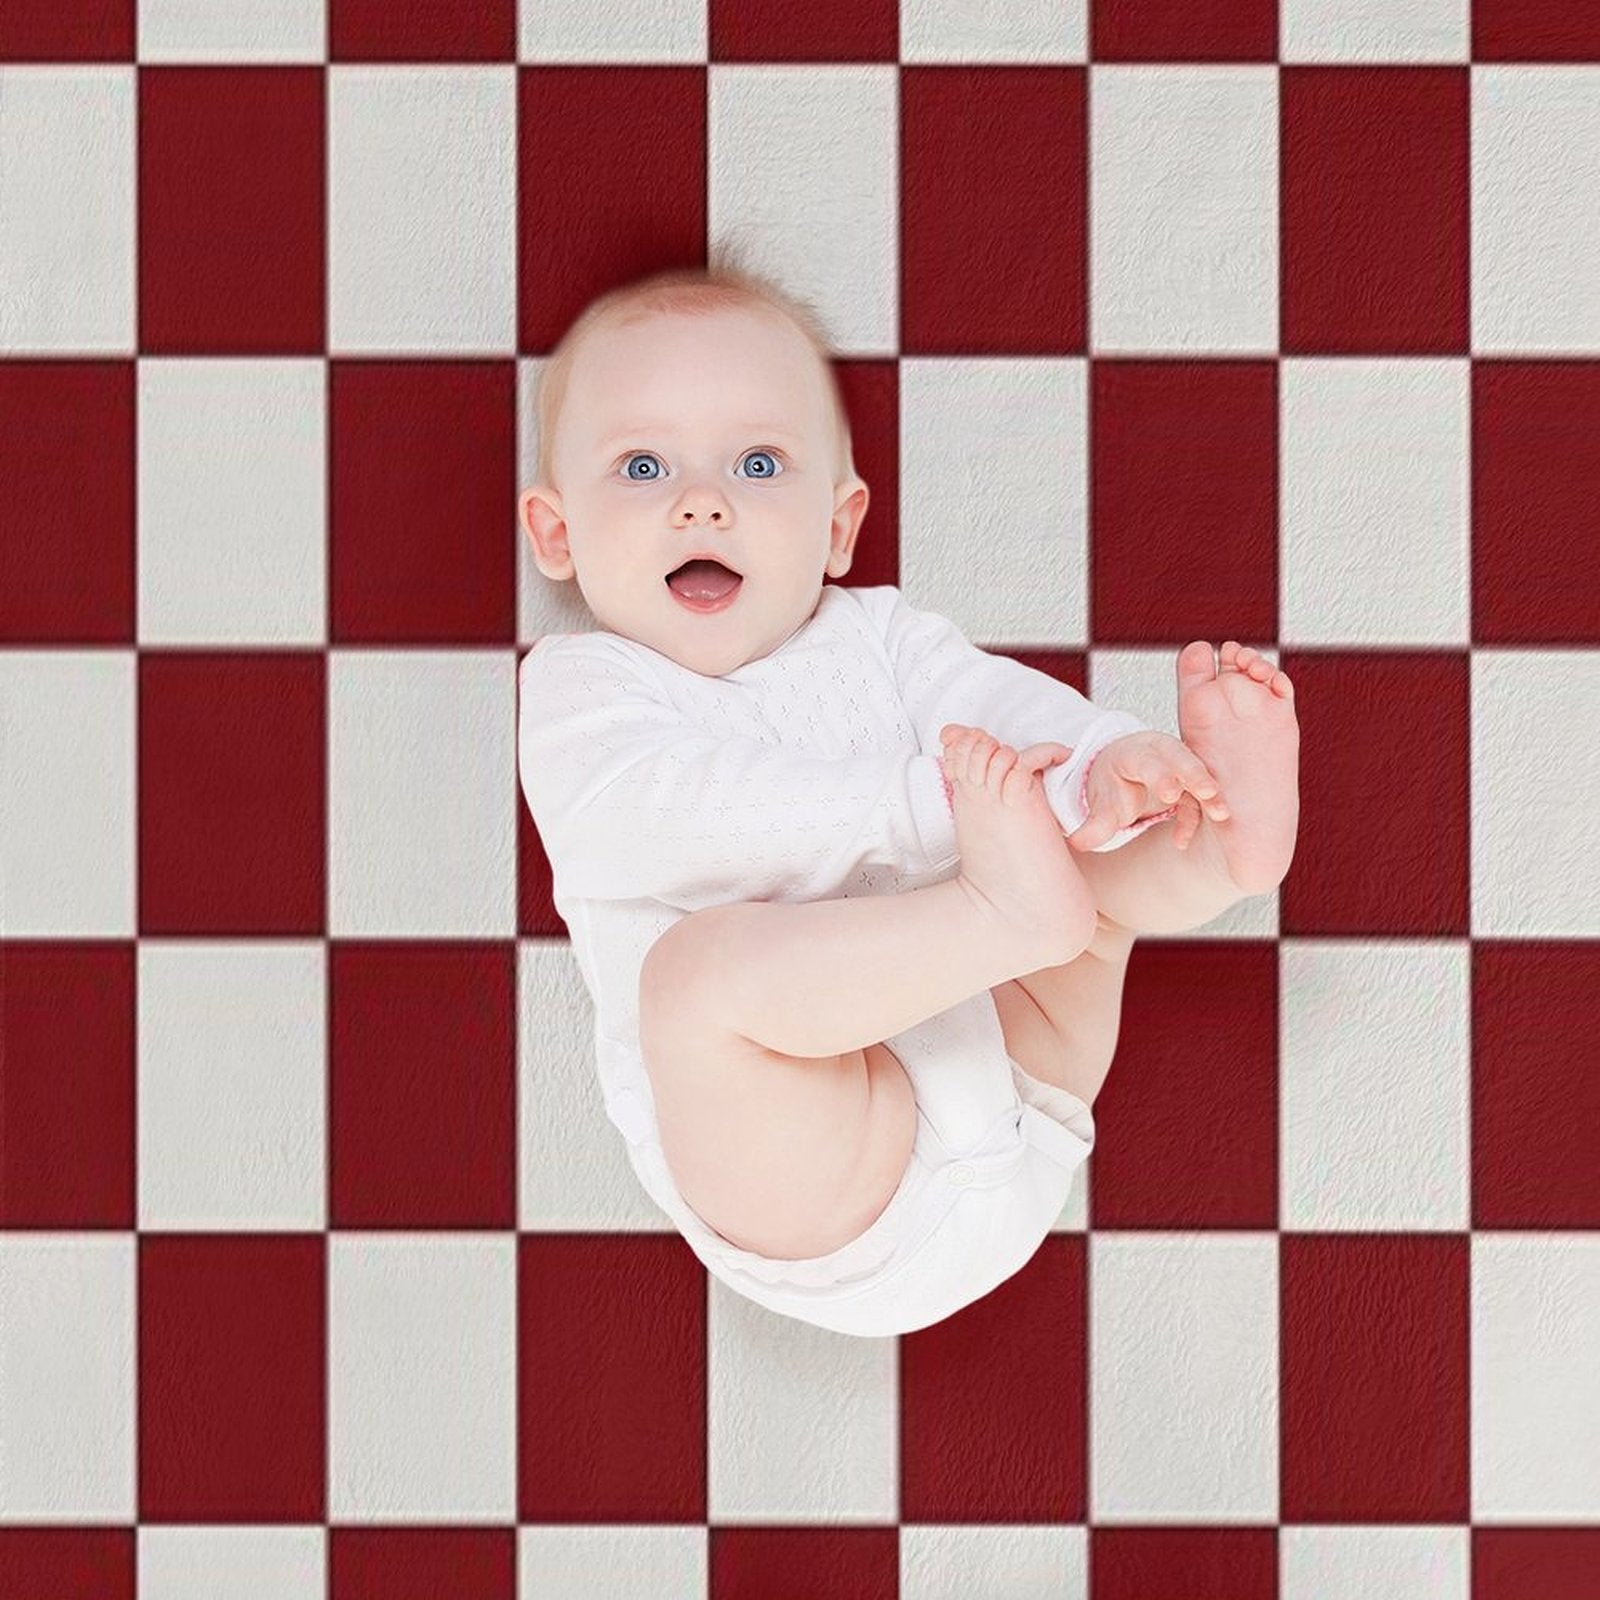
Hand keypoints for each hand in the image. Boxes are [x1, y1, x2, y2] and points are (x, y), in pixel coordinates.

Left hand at [1067, 730, 1228, 853]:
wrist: (1120, 772)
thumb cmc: (1112, 785)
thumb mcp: (1101, 802)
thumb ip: (1094, 824)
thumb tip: (1078, 843)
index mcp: (1133, 753)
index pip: (1147, 760)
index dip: (1160, 774)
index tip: (1170, 793)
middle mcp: (1159, 753)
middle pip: (1180, 758)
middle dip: (1195, 775)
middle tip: (1208, 793)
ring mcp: (1178, 764)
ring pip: (1198, 774)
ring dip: (1210, 793)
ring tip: (1221, 814)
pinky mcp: (1191, 780)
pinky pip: (1198, 796)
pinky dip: (1196, 816)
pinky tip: (1180, 841)